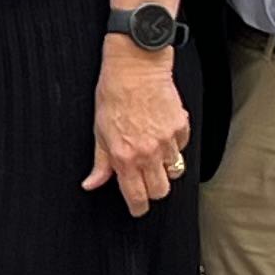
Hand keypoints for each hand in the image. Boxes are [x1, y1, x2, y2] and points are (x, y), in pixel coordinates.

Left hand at [86, 43, 191, 217]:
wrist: (136, 66)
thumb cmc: (113, 94)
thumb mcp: (99, 131)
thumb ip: (100, 163)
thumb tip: (92, 184)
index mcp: (126, 157)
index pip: (137, 197)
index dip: (138, 207)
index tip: (137, 207)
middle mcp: (149, 152)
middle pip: (161, 191)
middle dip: (153, 190)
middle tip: (144, 180)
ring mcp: (168, 141)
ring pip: (174, 171)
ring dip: (164, 167)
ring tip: (152, 152)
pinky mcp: (181, 127)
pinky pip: (182, 148)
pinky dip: (174, 146)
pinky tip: (161, 133)